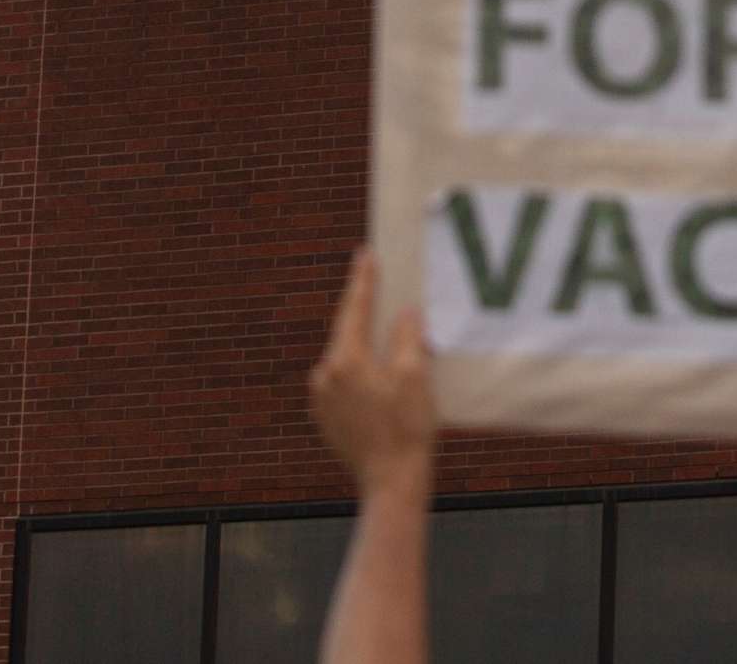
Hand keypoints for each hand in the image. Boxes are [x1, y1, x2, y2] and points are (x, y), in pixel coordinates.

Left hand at [310, 248, 436, 497]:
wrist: (390, 482)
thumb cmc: (406, 428)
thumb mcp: (415, 375)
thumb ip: (407, 337)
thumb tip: (404, 314)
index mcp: (346, 360)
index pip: (354, 309)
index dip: (363, 280)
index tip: (365, 255)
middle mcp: (325, 376)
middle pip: (347, 333)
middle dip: (365, 314)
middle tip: (379, 290)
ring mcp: (321, 400)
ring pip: (345, 360)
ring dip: (365, 348)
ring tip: (387, 341)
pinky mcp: (326, 419)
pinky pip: (343, 384)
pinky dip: (361, 374)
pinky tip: (380, 380)